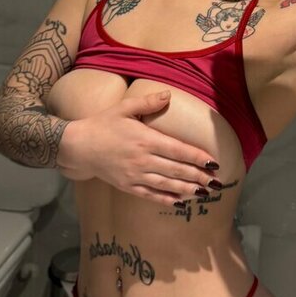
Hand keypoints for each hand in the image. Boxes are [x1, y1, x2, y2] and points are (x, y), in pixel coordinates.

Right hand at [56, 91, 220, 204]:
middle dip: (199, 177)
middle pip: (176, 170)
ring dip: (187, 189)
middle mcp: (143, 159)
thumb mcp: (124, 108)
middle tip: (217, 182)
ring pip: (166, 185)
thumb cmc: (103, 124)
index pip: (178, 150)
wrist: (78, 146)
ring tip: (205, 193)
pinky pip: (150, 195)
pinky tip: (180, 202)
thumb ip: (148, 102)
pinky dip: (166, 199)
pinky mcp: (127, 186)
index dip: (197, 157)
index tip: (214, 162)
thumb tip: (169, 94)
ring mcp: (135, 175)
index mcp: (145, 139)